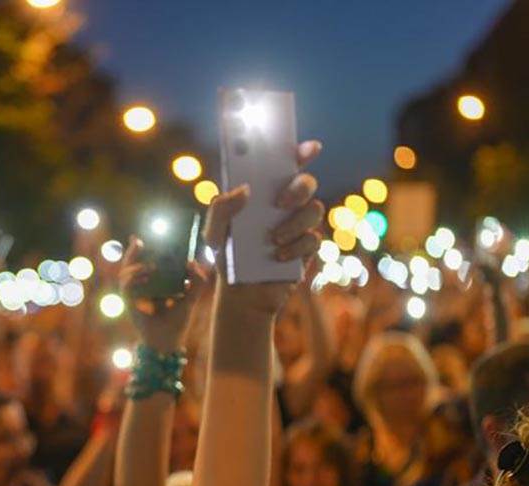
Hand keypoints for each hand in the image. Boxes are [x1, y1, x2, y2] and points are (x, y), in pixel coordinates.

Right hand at [121, 237, 206, 351]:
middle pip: (130, 265)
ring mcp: (134, 296)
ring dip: (134, 265)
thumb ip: (196, 282)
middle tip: (139, 240)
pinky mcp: (130, 304)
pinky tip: (143, 273)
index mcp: (154, 284)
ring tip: (148, 265)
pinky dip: (132, 278)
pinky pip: (126, 287)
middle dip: (132, 252)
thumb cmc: (178, 322)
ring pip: (124, 274)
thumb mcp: (191, 299)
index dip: (142, 250)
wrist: (168, 343)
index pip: (145, 262)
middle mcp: (141, 288)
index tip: (144, 237)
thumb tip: (192, 262)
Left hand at [205, 139, 323, 314]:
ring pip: (315, 209)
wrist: (241, 295)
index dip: (300, 151)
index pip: (285, 164)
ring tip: (273, 239)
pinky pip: (314, 238)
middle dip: (299, 187)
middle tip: (280, 202)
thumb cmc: (227, 257)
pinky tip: (279, 256)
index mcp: (263, 192)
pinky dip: (297, 246)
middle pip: (306, 182)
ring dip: (295, 223)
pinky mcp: (307, 247)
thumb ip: (220, 209)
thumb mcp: (214, 234)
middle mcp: (285, 204)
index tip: (308, 148)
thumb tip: (246, 190)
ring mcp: (299, 224)